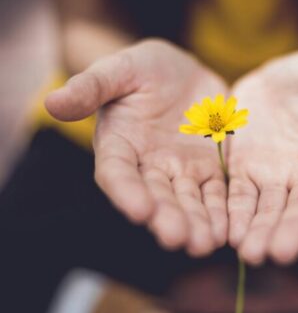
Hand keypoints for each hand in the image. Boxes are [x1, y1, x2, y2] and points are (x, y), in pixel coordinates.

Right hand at [45, 39, 227, 255]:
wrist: (180, 72)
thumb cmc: (142, 69)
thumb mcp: (118, 69)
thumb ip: (91, 86)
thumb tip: (52, 101)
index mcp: (119, 145)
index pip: (118, 173)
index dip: (127, 192)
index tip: (140, 210)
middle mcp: (148, 166)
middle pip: (156, 196)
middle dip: (167, 218)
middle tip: (179, 239)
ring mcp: (181, 170)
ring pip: (189, 201)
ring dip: (197, 223)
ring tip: (206, 243)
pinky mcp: (209, 168)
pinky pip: (217, 192)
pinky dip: (222, 211)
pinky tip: (230, 229)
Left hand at [228, 50, 297, 264]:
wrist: (277, 79)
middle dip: (291, 229)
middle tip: (281, 253)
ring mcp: (275, 175)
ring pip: (269, 207)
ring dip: (260, 230)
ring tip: (251, 253)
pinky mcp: (245, 171)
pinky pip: (239, 195)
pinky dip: (235, 213)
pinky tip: (229, 233)